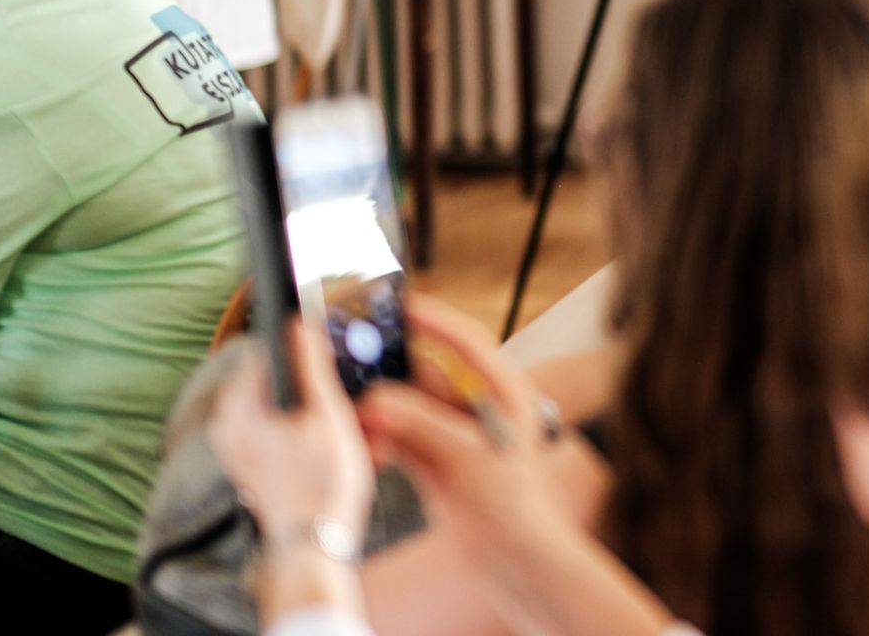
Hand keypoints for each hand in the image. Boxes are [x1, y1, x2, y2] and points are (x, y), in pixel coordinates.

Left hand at [210, 320, 375, 540]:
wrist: (314, 549)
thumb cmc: (321, 486)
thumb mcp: (327, 414)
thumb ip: (312, 365)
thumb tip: (300, 324)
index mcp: (236, 408)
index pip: (267, 350)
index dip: (306, 346)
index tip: (335, 352)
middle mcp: (229, 427)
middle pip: (280, 382)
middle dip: (319, 387)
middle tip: (352, 400)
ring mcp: (239, 450)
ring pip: (287, 409)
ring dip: (322, 412)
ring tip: (355, 429)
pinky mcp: (255, 468)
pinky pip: (287, 435)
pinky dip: (314, 435)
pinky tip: (344, 449)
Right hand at [358, 298, 611, 584]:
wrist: (515, 560)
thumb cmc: (512, 507)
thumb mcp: (466, 457)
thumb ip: (421, 424)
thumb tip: (378, 400)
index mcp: (504, 394)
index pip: (468, 343)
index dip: (436, 322)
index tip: (402, 308)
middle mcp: (481, 409)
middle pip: (429, 376)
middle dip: (392, 373)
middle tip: (356, 363)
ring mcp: (459, 435)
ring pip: (410, 408)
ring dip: (381, 410)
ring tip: (353, 414)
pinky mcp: (439, 460)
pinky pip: (403, 436)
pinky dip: (383, 438)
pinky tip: (365, 443)